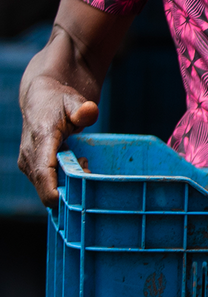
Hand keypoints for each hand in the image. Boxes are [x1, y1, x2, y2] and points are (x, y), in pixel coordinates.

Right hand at [18, 76, 99, 208]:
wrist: (42, 100)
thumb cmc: (60, 100)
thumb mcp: (73, 100)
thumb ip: (83, 109)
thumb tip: (89, 112)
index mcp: (40, 140)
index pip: (43, 173)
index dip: (55, 191)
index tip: (74, 196)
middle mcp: (29, 156)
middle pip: (46, 186)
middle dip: (70, 186)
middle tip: (87, 164)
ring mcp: (29, 164)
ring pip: (46, 187)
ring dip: (67, 182)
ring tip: (82, 160)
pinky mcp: (32, 168)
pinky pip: (47, 184)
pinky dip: (63, 180)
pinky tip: (74, 164)